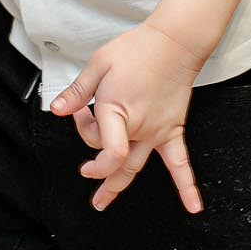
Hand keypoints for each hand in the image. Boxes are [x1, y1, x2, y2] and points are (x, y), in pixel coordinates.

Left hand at [50, 22, 203, 213]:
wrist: (174, 43)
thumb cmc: (137, 49)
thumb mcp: (98, 64)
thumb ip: (78, 90)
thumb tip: (56, 109)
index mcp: (117, 110)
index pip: (105, 151)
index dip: (91, 154)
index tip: (81, 143)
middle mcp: (139, 127)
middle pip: (113, 159)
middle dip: (95, 164)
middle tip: (85, 167)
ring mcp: (157, 131)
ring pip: (135, 167)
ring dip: (118, 186)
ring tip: (102, 201)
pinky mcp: (172, 130)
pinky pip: (180, 162)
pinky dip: (187, 186)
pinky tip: (193, 207)